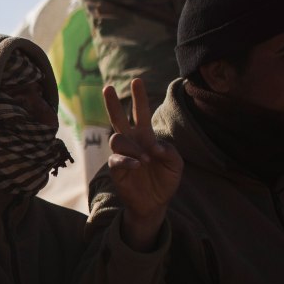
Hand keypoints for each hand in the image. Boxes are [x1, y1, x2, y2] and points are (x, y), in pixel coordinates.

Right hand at [103, 79, 181, 249]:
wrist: (155, 203)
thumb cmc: (165, 180)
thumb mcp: (175, 163)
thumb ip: (168, 150)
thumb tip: (153, 146)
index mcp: (146, 136)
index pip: (140, 113)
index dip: (139, 98)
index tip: (137, 80)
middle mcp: (131, 142)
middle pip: (118, 118)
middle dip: (112, 103)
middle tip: (108, 87)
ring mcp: (121, 155)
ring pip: (117, 138)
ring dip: (132, 147)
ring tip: (145, 160)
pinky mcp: (115, 169)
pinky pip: (116, 159)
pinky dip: (127, 161)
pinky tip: (138, 166)